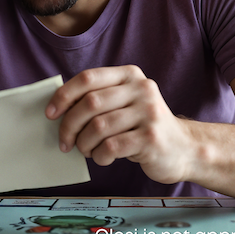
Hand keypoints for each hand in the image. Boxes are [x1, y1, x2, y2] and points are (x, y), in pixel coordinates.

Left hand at [46, 66, 193, 184]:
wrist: (184, 149)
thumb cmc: (143, 127)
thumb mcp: (125, 103)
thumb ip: (99, 98)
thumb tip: (57, 107)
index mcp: (130, 75)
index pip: (88, 78)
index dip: (64, 95)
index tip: (50, 113)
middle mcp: (142, 89)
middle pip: (90, 103)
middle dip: (69, 125)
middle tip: (65, 141)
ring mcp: (149, 113)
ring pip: (98, 126)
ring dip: (84, 143)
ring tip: (85, 150)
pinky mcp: (151, 138)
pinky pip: (111, 146)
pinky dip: (99, 155)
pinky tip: (102, 158)